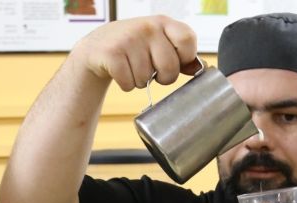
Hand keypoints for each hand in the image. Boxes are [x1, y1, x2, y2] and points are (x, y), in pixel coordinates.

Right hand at [71, 16, 199, 90]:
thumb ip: (179, 54)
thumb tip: (199, 68)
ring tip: (132, 67)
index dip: (185, 57)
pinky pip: (129, 83)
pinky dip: (126, 85)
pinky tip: (121, 72)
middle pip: (170, 68)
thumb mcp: (157, 43)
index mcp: (163, 22)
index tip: (177, 62)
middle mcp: (147, 27)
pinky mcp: (112, 54)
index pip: (187, 40)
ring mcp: (129, 39)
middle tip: (152, 71)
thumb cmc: (134, 47)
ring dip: (140, 81)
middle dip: (163, 78)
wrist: (97, 47)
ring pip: (147, 79)